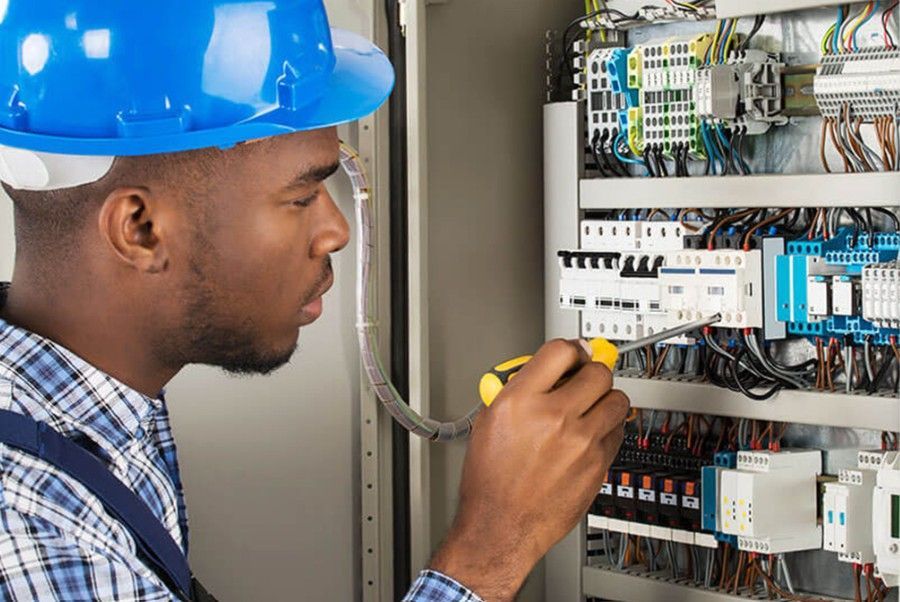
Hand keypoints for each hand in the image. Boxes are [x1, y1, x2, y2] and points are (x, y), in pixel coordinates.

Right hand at [429, 338, 628, 600]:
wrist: (501, 526)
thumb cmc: (490, 481)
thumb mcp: (488, 421)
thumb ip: (518, 390)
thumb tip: (543, 372)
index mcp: (519, 400)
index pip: (559, 350)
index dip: (570, 349)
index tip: (574, 353)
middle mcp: (553, 417)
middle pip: (596, 371)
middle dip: (590, 373)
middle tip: (584, 380)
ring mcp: (580, 441)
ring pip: (617, 399)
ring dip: (606, 399)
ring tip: (591, 407)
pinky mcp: (598, 464)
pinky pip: (619, 431)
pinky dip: (609, 428)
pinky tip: (592, 434)